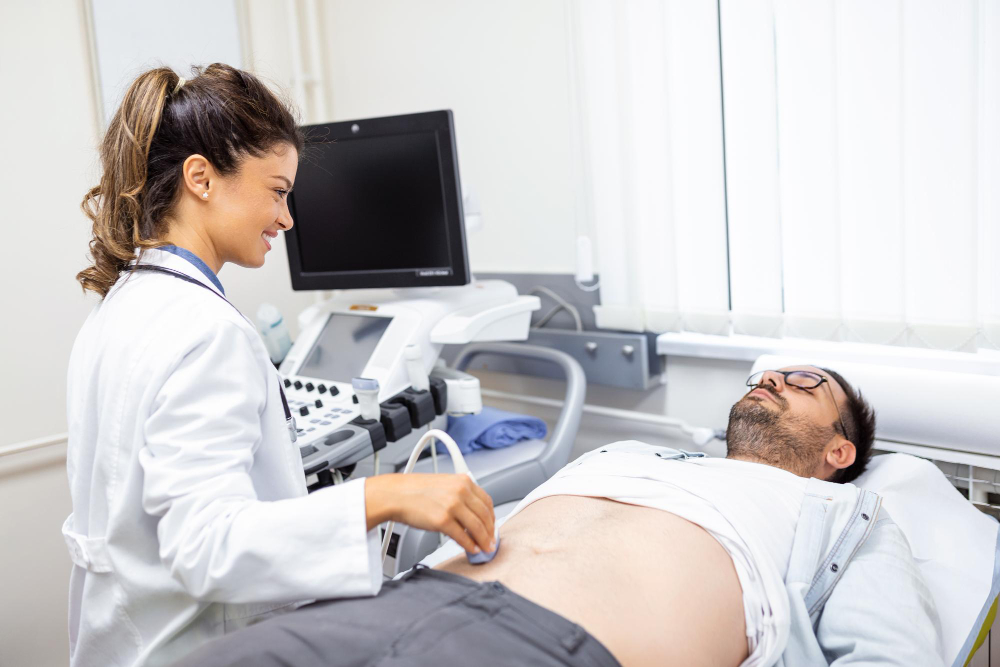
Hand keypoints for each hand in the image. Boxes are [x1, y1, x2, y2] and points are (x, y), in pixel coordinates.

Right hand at [365, 473, 495, 554]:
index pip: (487, 501)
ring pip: (477, 527)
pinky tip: (471, 549)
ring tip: (485, 548)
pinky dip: (470, 545)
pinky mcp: (442, 521)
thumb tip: (473, 515)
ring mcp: (452, 506)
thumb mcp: (444, 484)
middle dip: (490, 532)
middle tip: (491, 541)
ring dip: (484, 541)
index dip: (492, 517)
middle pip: (485, 516)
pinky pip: (462, 537)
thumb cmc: (415, 490)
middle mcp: (460, 492)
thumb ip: (460, 495)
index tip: (492, 526)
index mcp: (463, 481)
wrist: (395, 494)